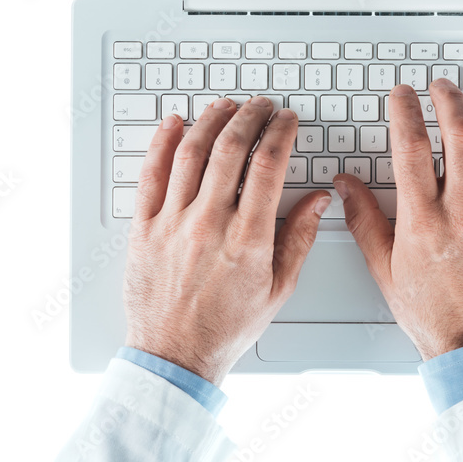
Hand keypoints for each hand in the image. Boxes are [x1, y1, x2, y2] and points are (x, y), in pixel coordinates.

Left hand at [123, 97, 331, 384]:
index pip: (269, 165)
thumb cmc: (226, 328)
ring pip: (191, 152)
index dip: (281, 133)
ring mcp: (173, 224)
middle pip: (231, 148)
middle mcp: (209, 225)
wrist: (175, 356)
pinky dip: (162, 142)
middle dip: (250, 116)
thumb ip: (299, 239)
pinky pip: (151, 174)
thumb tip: (319, 200)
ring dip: (211, 120)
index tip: (287, 121)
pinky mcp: (143, 228)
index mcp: (248, 240)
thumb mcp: (278, 288)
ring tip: (226, 107)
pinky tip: (174, 124)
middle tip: (261, 106)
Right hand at [332, 80, 462, 360]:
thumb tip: (346, 183)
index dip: (405, 111)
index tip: (401, 96)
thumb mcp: (385, 269)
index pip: (411, 148)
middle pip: (460, 134)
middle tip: (440, 87)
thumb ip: (364, 219)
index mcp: (423, 222)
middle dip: (448, 99)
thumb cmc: (432, 313)